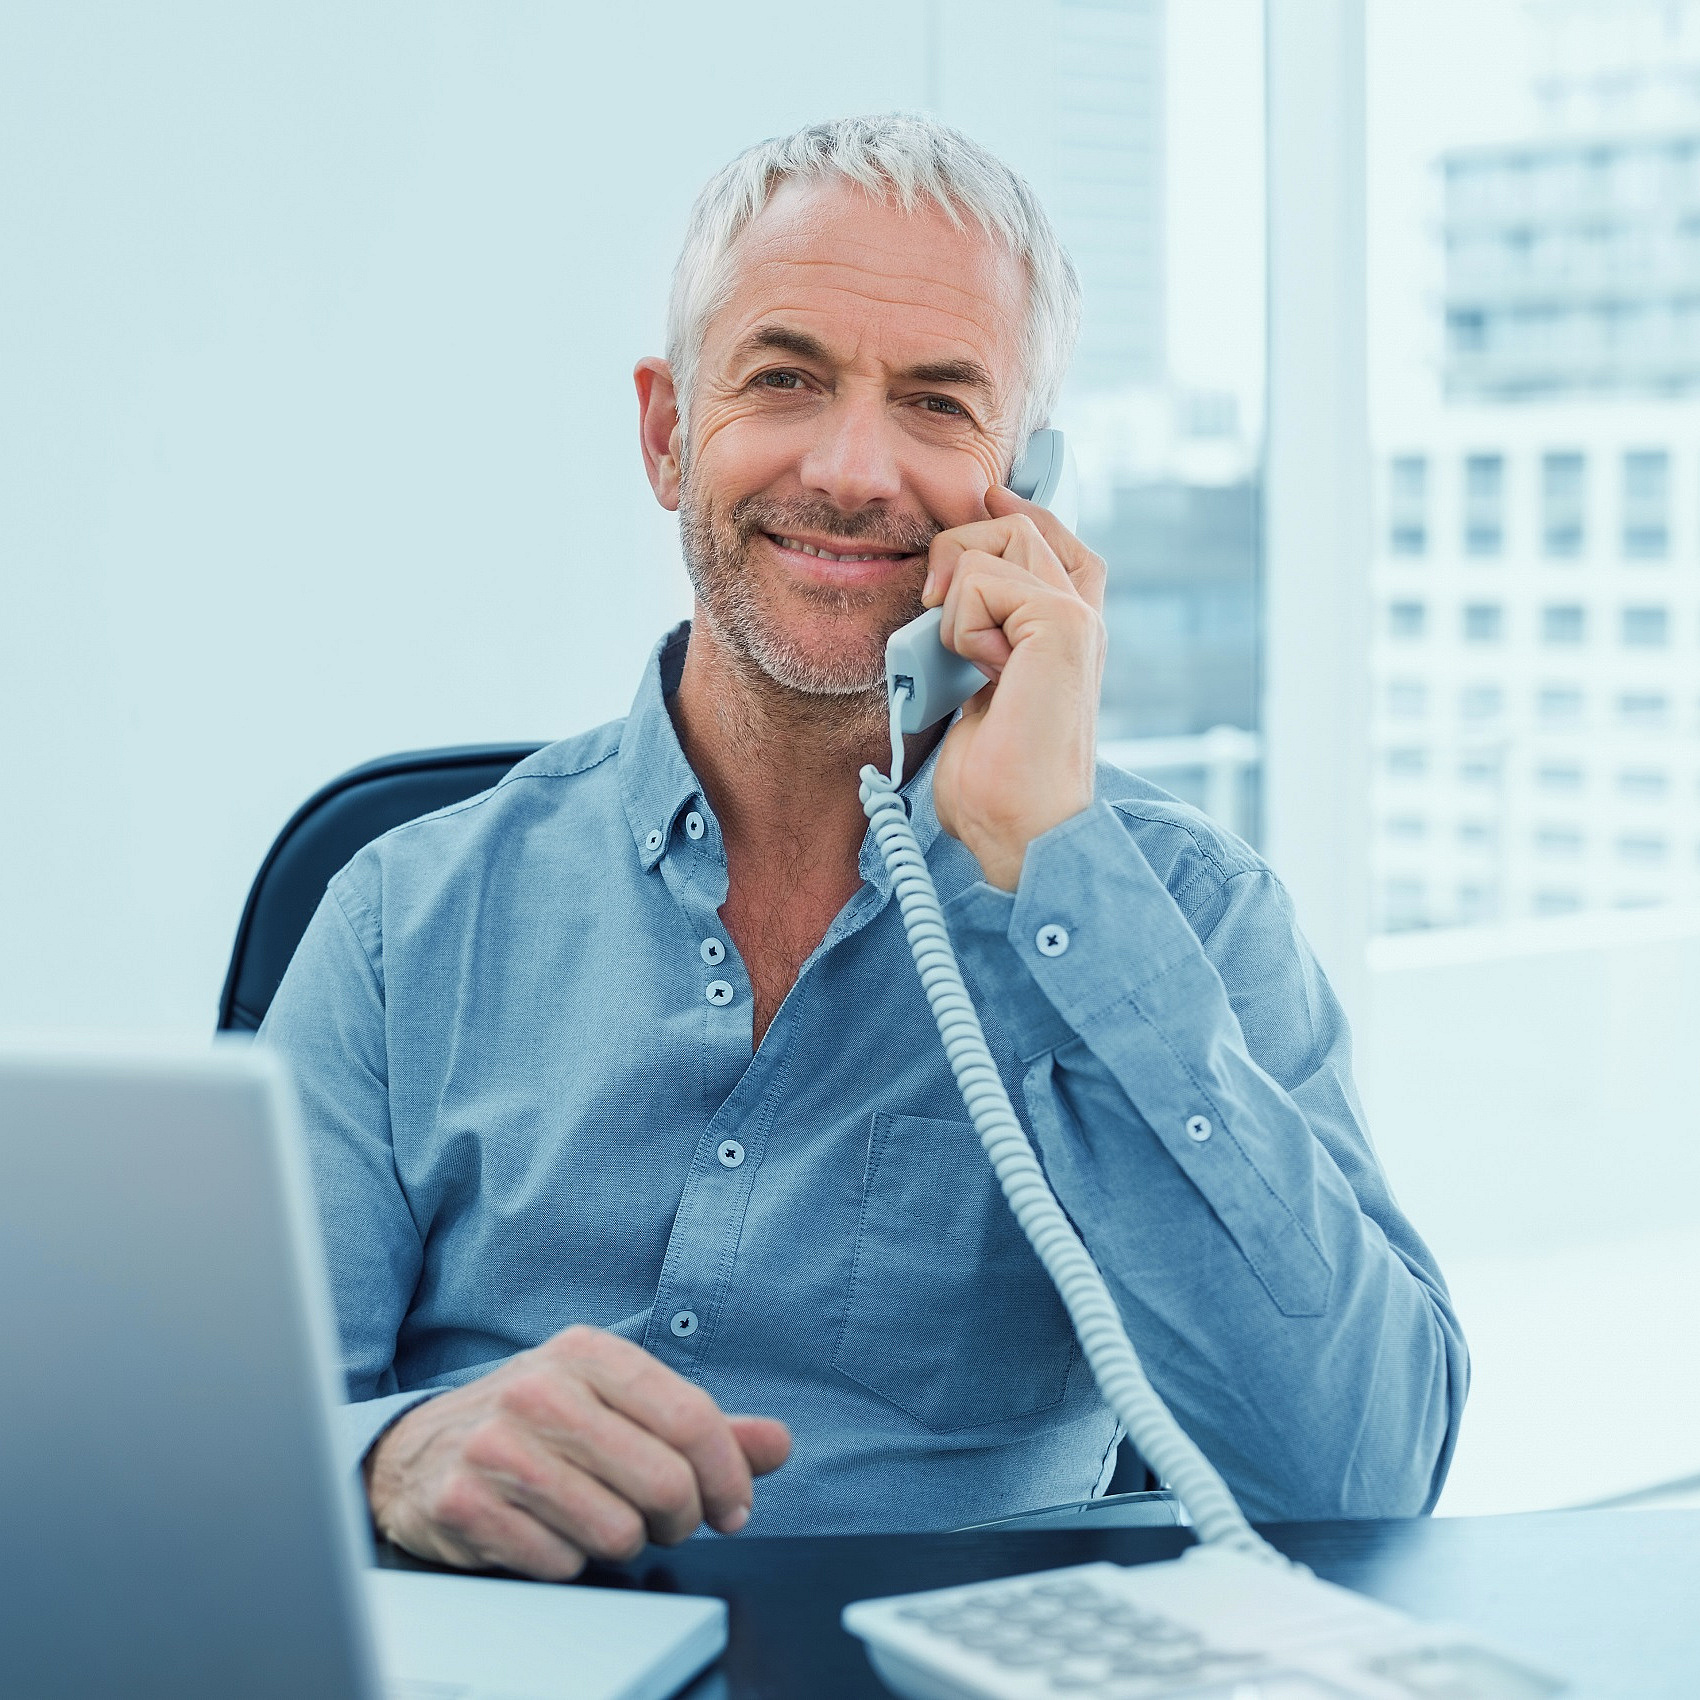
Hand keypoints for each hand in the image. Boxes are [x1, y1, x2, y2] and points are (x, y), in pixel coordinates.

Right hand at [364, 1324, 790, 1579]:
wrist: (418, 1449)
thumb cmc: (537, 1424)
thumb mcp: (617, 1403)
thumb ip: (700, 1424)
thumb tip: (777, 1444)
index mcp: (588, 1352)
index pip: (691, 1417)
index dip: (728, 1474)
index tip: (734, 1506)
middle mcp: (540, 1390)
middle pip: (663, 1480)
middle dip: (680, 1516)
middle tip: (667, 1520)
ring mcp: (496, 1447)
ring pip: (616, 1530)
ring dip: (622, 1541)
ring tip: (601, 1519)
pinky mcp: (462, 1505)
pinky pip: (559, 1563)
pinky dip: (567, 1561)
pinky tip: (549, 1532)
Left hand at [924, 484, 1106, 890]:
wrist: (1019, 829)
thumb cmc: (992, 781)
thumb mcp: (973, 692)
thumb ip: (973, 639)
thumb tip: (937, 593)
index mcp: (1065, 631)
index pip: (1049, 537)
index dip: (1014, 514)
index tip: (982, 505)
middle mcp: (1081, 617)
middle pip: (1014, 525)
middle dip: (958, 552)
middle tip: (937, 613)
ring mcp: (1076, 618)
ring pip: (996, 542)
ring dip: (955, 598)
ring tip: (968, 660)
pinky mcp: (1061, 626)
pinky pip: (982, 584)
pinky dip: (961, 627)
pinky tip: (983, 673)